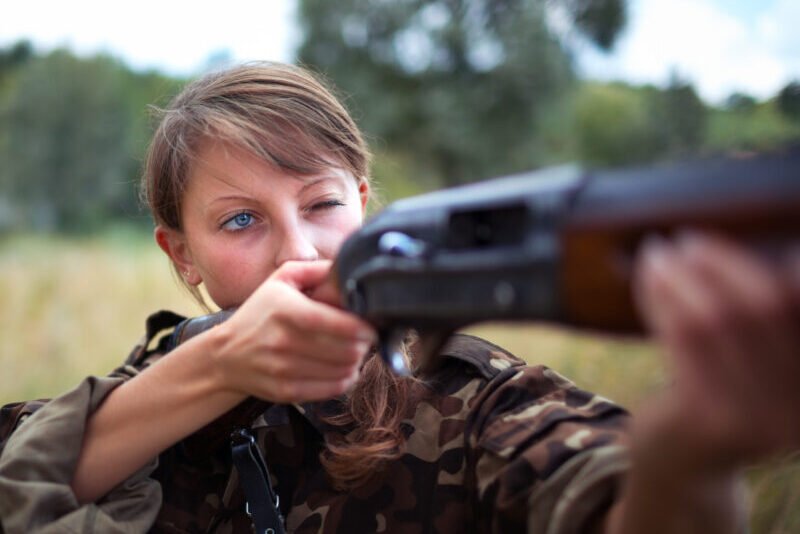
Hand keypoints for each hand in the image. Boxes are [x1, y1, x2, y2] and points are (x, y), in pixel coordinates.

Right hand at [210, 260, 375, 402]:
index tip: (371, 325)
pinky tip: (341, 368)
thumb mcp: (281, 280)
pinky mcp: (287, 391)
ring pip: (344, 370)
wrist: (224, 355)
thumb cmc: (259, 314)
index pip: (339, 324)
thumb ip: (316, 270)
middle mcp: (283, 341)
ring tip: (351, 351)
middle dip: (363, 344)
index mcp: (286, 310)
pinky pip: (333, 389)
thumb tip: (348, 269)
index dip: (364, 327)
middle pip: (347, 350)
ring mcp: (284, 369)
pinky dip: (345, 379)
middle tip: (363, 338)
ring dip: (356, 361)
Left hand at [633, 232, 799, 472]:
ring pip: (716, 319)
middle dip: (722, 263)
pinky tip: (649, 279)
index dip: (796, 273)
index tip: (775, 245)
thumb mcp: (755, 358)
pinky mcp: (711, 419)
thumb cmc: (719, 391)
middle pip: (765, 306)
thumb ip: (760, 313)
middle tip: (686, 240)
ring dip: (682, 277)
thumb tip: (764, 241)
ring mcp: (759, 417)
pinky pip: (681, 338)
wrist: (684, 463)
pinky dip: (662, 299)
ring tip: (657, 253)